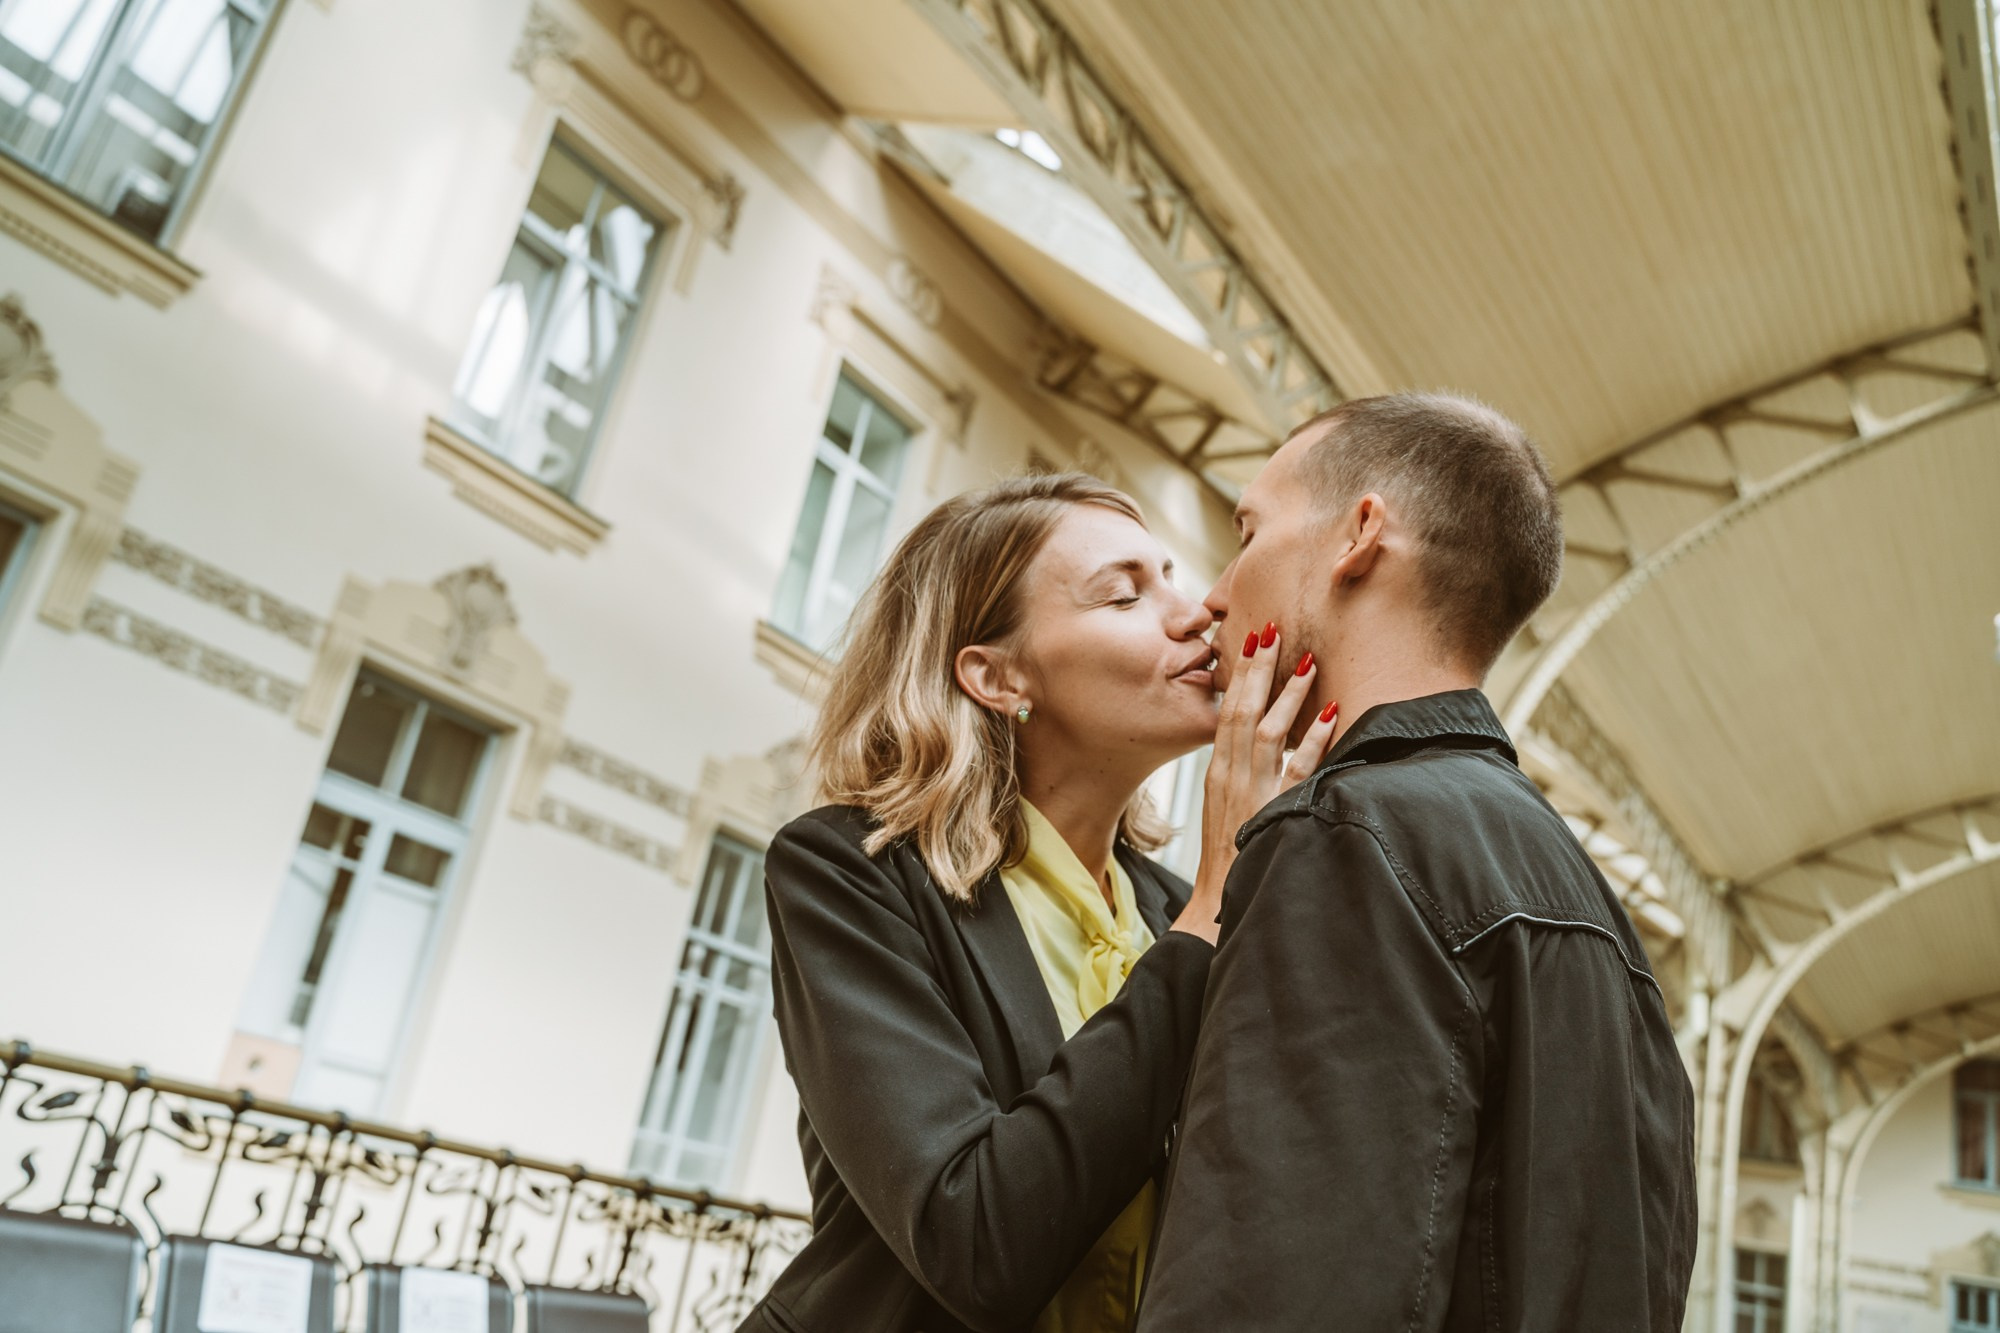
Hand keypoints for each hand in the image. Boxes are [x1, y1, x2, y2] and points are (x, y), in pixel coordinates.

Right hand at [1169, 623, 1337, 943]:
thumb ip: (1241, 775)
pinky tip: (1330, 714)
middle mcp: (1230, 777)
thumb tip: (1262, 745)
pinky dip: (1313, 739)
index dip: (1241, 676)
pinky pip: (1297, 769)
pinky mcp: (1274, 812)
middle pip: (1242, 711)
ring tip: (1306, 659)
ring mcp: (1252, 793)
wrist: (1215, 905)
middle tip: (1272, 629)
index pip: (1225, 712)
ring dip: (1287, 694)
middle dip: (1258, 669)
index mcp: (1217, 773)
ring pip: (1267, 732)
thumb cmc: (1228, 859)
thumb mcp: (1226, 809)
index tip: (1251, 642)